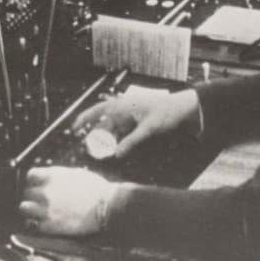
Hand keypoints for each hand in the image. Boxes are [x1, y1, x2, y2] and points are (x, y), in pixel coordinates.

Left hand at [19, 166, 122, 237]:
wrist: (106, 206)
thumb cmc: (95, 188)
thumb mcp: (76, 173)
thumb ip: (58, 175)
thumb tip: (47, 177)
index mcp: (53, 176)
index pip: (30, 175)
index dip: (33, 180)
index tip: (36, 183)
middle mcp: (46, 192)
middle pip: (26, 192)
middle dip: (32, 194)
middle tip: (41, 198)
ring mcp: (45, 210)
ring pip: (24, 207)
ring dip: (30, 208)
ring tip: (39, 210)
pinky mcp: (48, 226)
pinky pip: (32, 223)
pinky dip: (37, 222)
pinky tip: (46, 220)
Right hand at [71, 86, 199, 158]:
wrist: (185, 109)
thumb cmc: (168, 113)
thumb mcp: (149, 128)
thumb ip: (132, 141)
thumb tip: (116, 155)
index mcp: (125, 105)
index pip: (100, 109)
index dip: (85, 117)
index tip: (74, 128)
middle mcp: (126, 110)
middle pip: (105, 124)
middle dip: (97, 137)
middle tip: (91, 152)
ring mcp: (131, 117)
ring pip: (112, 131)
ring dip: (107, 142)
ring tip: (101, 154)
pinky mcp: (137, 124)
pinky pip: (122, 133)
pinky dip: (117, 142)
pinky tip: (115, 151)